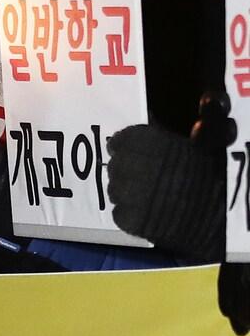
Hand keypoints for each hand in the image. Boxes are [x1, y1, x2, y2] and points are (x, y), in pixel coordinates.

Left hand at [108, 123, 222, 260]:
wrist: (220, 213)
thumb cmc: (211, 174)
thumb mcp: (193, 145)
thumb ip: (166, 135)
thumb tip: (160, 117)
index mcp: (146, 142)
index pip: (120, 141)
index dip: (125, 147)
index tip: (130, 152)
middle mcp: (130, 165)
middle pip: (115, 166)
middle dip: (126, 171)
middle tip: (143, 178)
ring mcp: (127, 194)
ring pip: (115, 190)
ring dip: (126, 193)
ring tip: (148, 197)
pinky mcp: (130, 219)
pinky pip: (120, 214)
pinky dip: (129, 214)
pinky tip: (148, 213)